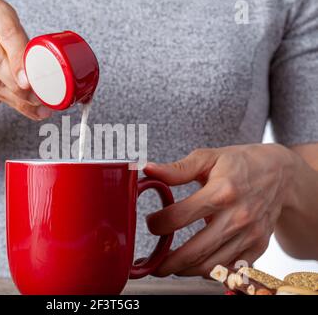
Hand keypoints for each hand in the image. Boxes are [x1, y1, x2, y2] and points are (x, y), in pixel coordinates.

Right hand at [0, 0, 51, 119]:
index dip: (19, 59)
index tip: (28, 81)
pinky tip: (18, 103)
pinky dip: (5, 99)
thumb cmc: (7, 51)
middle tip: (34, 97)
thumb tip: (49, 85)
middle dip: (18, 83)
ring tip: (32, 103)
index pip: (8, 33)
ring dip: (15, 95)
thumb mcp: (21, 47)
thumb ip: (31, 60)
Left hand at [144, 144, 298, 277]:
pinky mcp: (258, 246)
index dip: (158, 224)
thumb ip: (177, 169)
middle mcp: (237, 216)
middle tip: (153, 263)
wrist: (280, 174)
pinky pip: (230, 269)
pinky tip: (195, 265)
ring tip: (170, 266)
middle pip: (195, 250)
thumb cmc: (240, 164)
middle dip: (168, 262)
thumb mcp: (208, 158)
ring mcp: (250, 234)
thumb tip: (148, 169)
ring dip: (186, 270)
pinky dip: (210, 272)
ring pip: (211, 265)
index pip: (179, 217)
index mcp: (221, 191)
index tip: (151, 224)